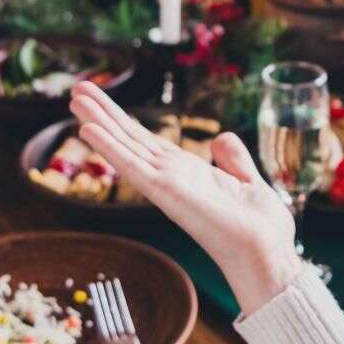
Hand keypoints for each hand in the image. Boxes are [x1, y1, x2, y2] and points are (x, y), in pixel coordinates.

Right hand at [71, 83, 303, 313]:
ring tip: (75, 96)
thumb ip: (234, 160)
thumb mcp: (249, 183)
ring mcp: (166, 185)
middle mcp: (172, 178)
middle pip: (131, 139)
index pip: (149, 142)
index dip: (126, 121)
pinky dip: (109, 147)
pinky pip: (132, 166)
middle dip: (104, 114)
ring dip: (98, 121)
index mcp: (189, 174)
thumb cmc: (262, 231)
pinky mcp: (166, 192)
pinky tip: (88, 129)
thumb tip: (220, 138)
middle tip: (78, 88)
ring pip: (125, 147)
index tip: (104, 102)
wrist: (268, 255)